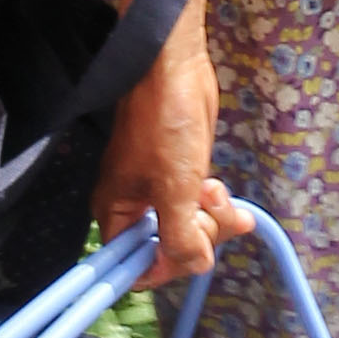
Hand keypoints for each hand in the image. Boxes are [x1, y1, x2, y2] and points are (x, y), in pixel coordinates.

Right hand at [95, 18, 250, 280]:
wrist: (175, 69)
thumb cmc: (165, 125)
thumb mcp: (174, 189)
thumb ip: (181, 237)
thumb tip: (194, 267)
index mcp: (116, 213)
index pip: (136, 266)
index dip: (165, 267)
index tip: (191, 254)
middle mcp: (135, 208)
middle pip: (169, 250)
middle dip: (197, 236)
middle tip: (207, 211)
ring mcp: (160, 193)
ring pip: (192, 230)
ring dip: (212, 219)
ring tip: (216, 190)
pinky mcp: (183, 177)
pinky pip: (201, 209)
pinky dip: (216, 206)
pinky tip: (222, 190)